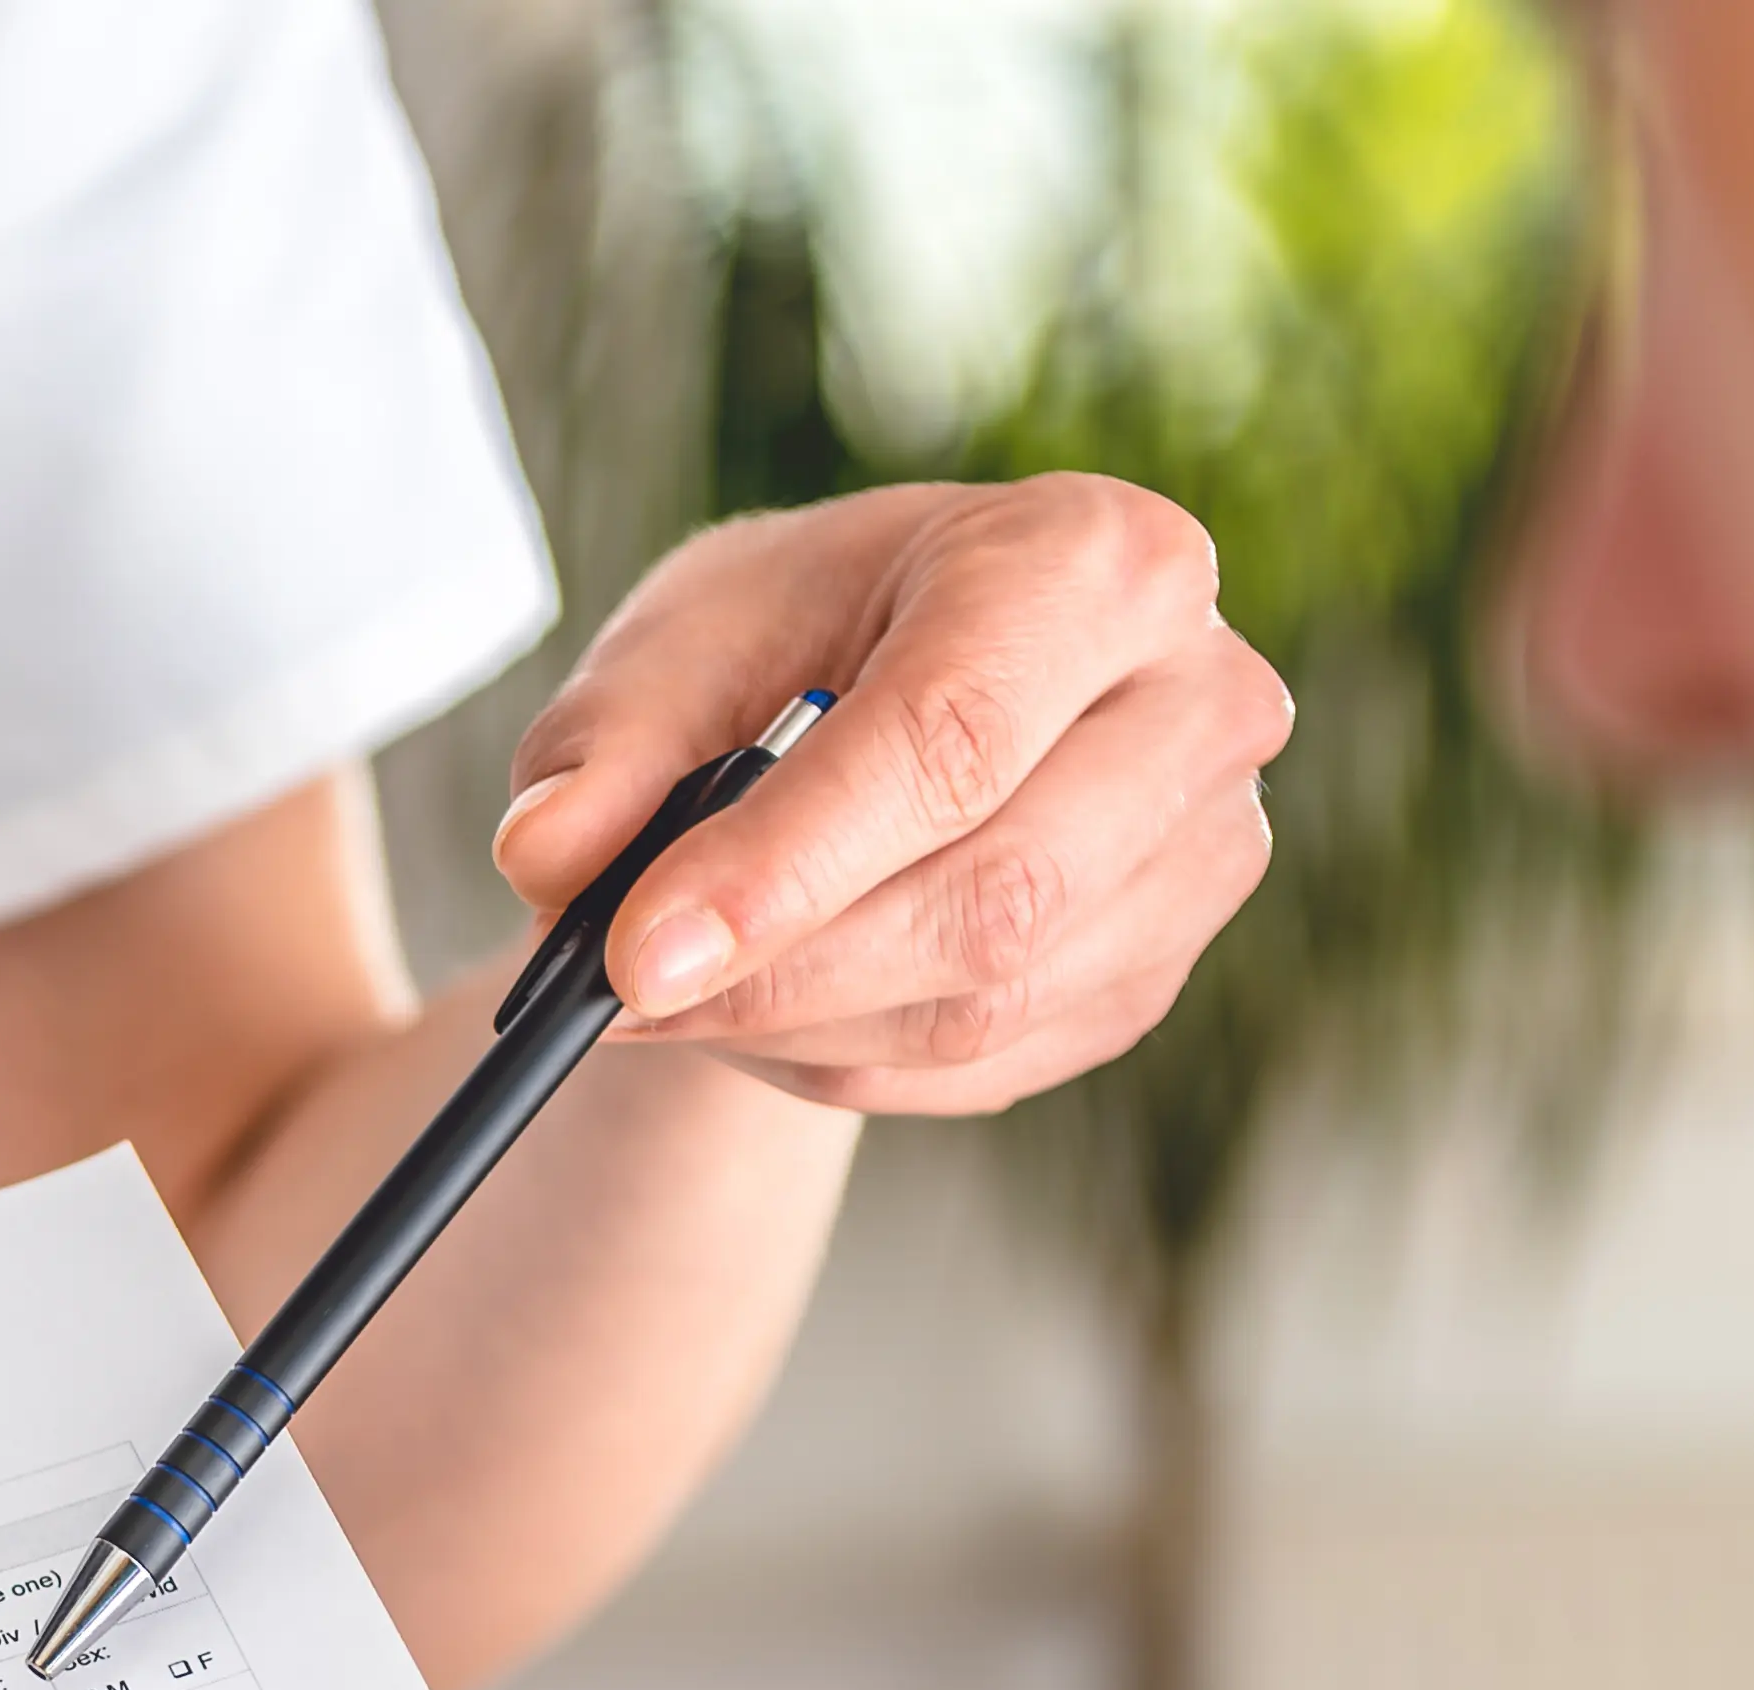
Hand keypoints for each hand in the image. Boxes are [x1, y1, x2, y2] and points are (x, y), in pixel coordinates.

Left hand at [501, 478, 1293, 1115]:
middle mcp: (1197, 698)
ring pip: (988, 1003)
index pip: (948, 735)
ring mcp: (1204, 848)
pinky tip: (768, 1006)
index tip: (636, 957)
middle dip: (782, 971)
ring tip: (672, 990)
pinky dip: (842, 1058)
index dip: (786, 864)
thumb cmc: (800, 642)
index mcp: (1094, 559)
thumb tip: (549, 856)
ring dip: (798, 1025)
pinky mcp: (1159, 967)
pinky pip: (985, 1066)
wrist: (889, 702)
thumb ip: (605, 744)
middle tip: (621, 993)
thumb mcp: (683, 645)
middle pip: (994, 894)